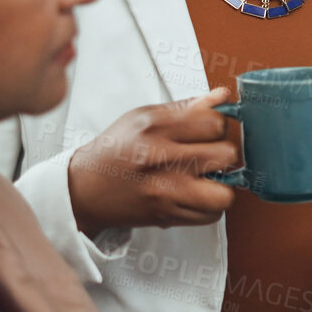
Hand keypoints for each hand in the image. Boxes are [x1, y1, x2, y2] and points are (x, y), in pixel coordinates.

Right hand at [66, 88, 238, 236]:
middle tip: (208, 156)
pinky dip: (209, 207)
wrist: (84, 189)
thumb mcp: (145, 117)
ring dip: (222, 186)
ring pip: (225, 192)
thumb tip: (223, 96)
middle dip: (223, 154)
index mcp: (155, 126)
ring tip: (207, 179)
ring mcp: (164, 190)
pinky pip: (211, 215)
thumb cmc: (117, 149)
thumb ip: (187, 107)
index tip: (208, 132)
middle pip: (226, 154)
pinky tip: (195, 195)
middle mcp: (160, 158)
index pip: (215, 122)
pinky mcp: (166, 215)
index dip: (217, 126)